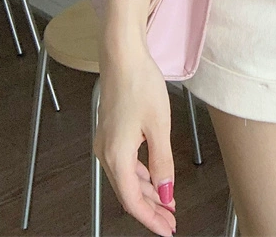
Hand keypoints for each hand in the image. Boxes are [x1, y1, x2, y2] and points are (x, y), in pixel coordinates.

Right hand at [93, 47, 176, 236]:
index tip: (168, 228)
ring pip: (126, 179)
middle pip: (128, 193)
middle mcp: (106, 153)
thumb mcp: (159, 125)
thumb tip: (166, 194)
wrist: (123, 56)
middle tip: (171, 220)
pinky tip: (153, 176)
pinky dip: (140, 175)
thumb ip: (163, 163)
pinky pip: (124, 164)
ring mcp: (105, 142)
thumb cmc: (140, 84)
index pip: (133, 201)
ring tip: (166, 202)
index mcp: (116, 156)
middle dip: (150, 209)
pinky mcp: (109, 132)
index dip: (151, 218)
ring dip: (146, 192)